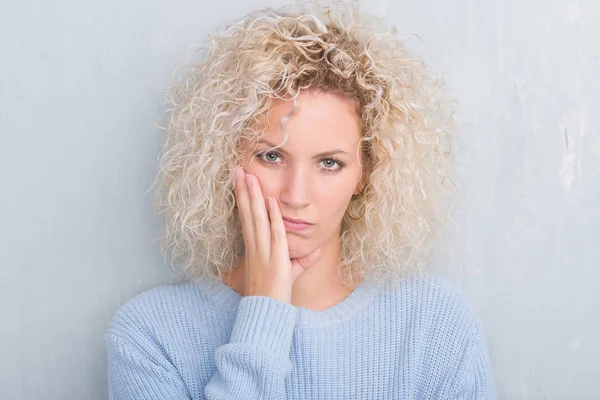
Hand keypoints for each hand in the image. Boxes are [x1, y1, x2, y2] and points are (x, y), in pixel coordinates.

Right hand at [233, 167, 320, 303]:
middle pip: (247, 213)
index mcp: (255, 249)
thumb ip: (300, 262)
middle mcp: (256, 248)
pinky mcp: (275, 261)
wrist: (265, 316)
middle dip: (243, 190)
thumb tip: (315, 251)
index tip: (240, 180)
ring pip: (256, 219)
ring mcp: (263, 253)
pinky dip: (272, 218)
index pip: (247, 218)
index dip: (243, 199)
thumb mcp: (289, 276)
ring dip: (253, 197)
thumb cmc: (274, 297)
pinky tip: (269, 201)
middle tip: (237, 168)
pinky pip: (274, 235)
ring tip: (248, 176)